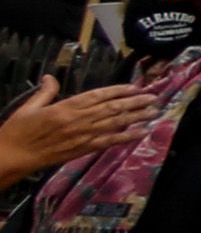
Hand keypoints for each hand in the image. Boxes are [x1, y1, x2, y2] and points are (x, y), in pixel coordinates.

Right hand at [0, 76, 151, 183]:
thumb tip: (52, 77)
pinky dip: (126, 137)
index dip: (118, 91)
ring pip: (114, 124)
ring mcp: (82, 136)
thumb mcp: (29, 106)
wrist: (12, 155)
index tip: (134, 87)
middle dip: (135, 102)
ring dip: (136, 117)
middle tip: (154, 97)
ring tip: (154, 111)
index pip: (98, 95)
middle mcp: (78, 120)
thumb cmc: (18, 131)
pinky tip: (141, 133)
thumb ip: (46, 92)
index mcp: (65, 107)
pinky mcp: (82, 149)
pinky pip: (109, 142)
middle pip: (112, 108)